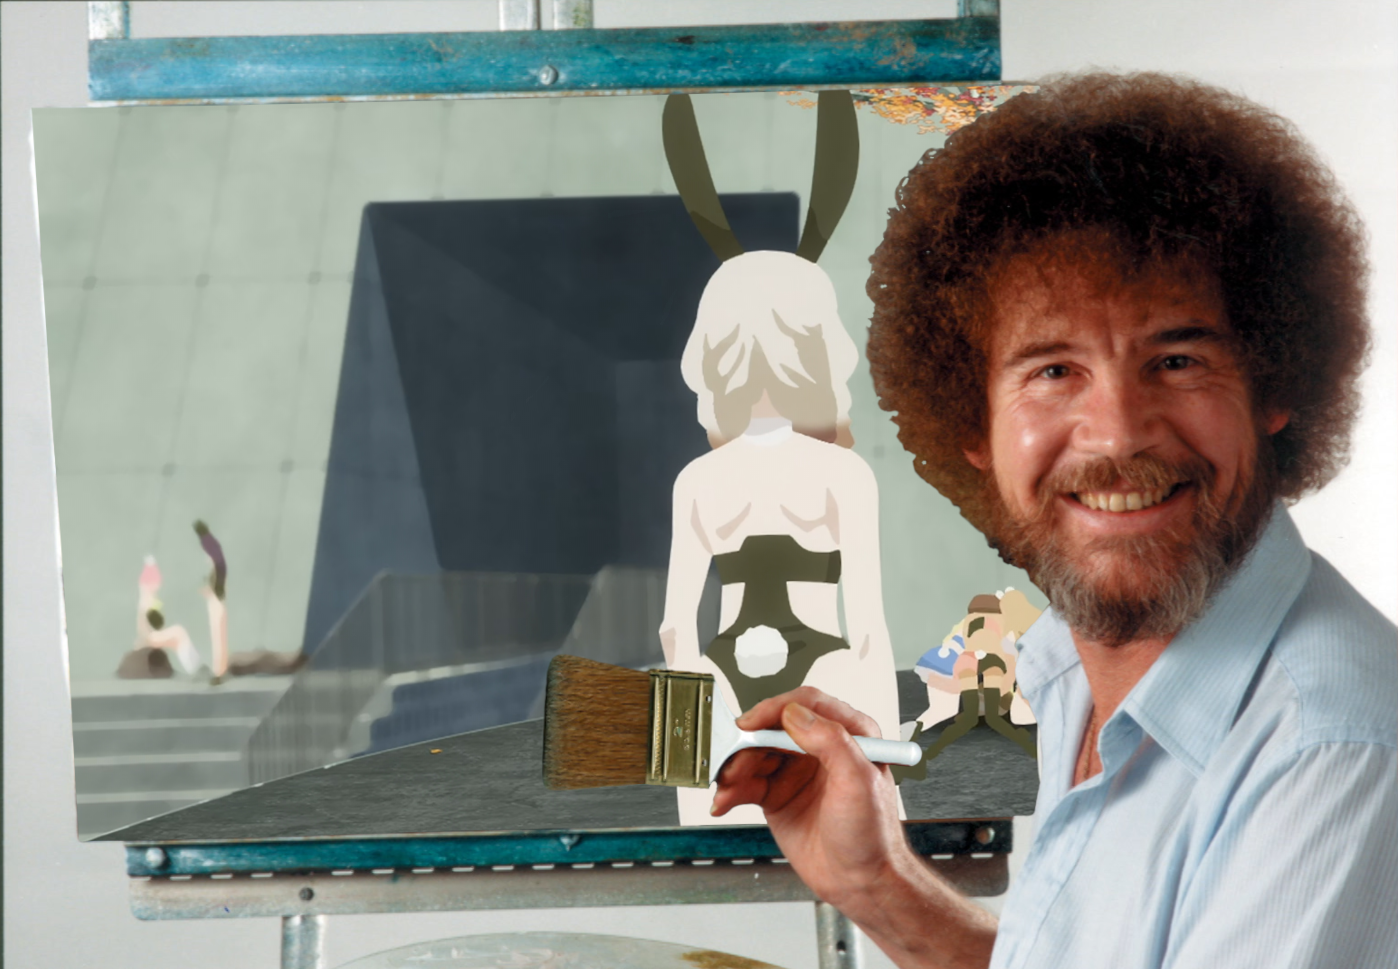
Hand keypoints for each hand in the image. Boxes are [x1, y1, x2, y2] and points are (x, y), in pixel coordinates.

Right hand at [712, 686, 912, 913]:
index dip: (774, 710)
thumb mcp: (858, 783)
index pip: (806, 705)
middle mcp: (820, 747)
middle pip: (773, 728)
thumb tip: (795, 714)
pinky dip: (732, 789)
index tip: (751, 724)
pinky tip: (724, 801)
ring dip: (735, 768)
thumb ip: (831, 742)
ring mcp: (797, 770)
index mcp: (849, 734)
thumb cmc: (873, 835)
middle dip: (747, 743)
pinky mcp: (778, 794)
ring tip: (726, 788)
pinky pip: (748, 782)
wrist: (861, 883)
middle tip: (729, 760)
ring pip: (755, 753)